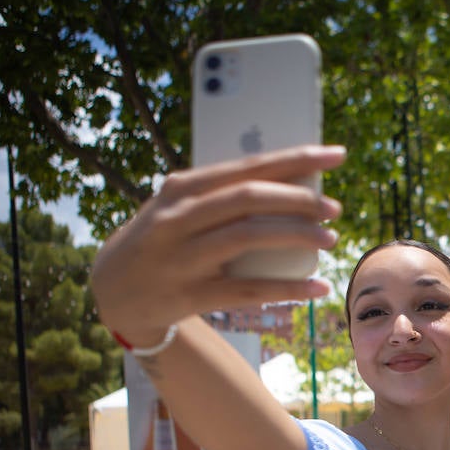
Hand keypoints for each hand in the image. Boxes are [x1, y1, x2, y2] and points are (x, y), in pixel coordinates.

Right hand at [91, 145, 345, 345]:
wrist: (113, 289)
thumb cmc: (162, 239)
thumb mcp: (178, 206)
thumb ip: (223, 194)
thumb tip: (291, 181)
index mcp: (183, 188)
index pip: (248, 166)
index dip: (296, 159)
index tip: (335, 155)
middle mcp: (179, 217)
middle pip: (250, 198)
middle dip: (300, 199)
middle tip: (333, 208)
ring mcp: (183, 257)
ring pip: (249, 238)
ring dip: (297, 236)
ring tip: (330, 240)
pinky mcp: (191, 294)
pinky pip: (249, 290)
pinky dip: (288, 288)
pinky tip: (318, 287)